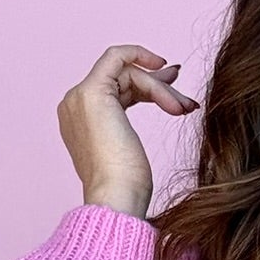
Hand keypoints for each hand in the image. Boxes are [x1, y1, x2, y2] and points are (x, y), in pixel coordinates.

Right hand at [57, 46, 198, 218]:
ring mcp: (80, 97)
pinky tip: (164, 68)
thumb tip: (147, 111)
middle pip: (121, 79)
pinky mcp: (93, 92)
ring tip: (184, 109)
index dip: (144, 84)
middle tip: (182, 85)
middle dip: (156, 81)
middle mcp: (74, 105)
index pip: (114, 92)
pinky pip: (119, 59)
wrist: (117, 199)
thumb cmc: (128, 189)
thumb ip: (128, 129)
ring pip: (127, 74)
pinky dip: (144, 64)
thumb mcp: (130, 151)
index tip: (171, 84)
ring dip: (161, 89)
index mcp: (80, 122)